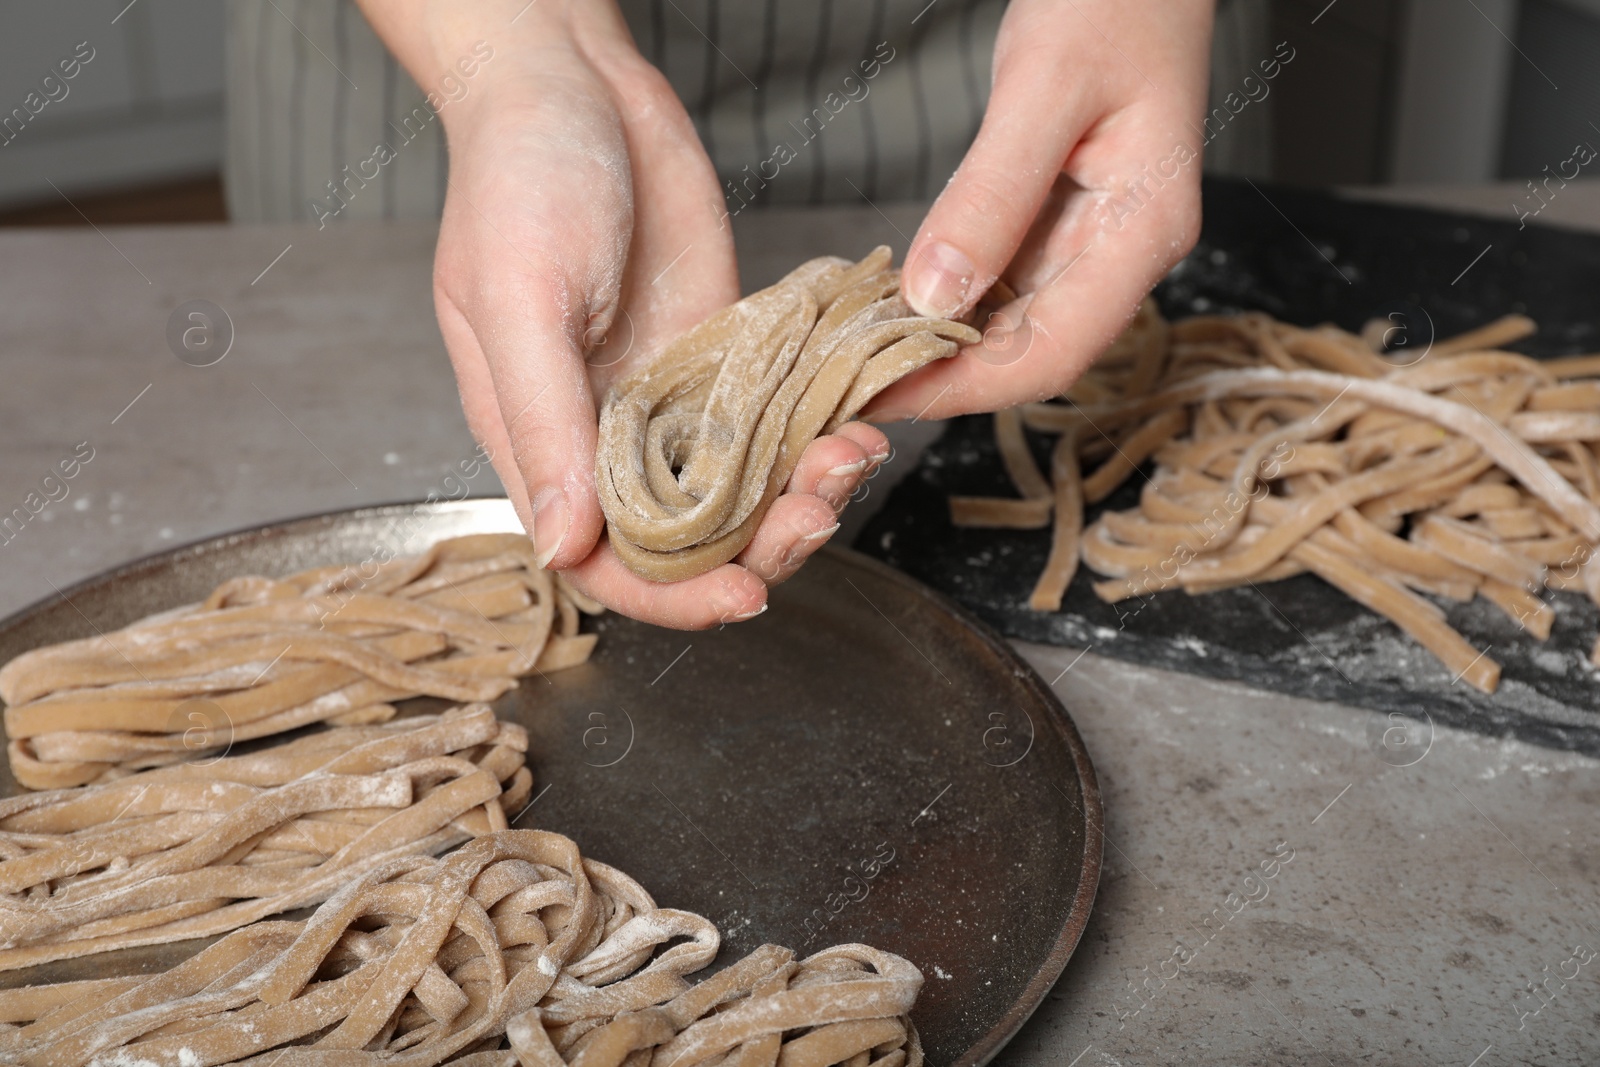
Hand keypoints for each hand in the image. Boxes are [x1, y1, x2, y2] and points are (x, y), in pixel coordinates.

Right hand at [358, 0, 886, 628]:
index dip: (673, 597)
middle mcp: (610, 435)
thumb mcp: (517, 300)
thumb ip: (543, 424)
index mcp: (542, 442)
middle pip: (689, 541)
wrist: (574, 83)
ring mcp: (673, 397)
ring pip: (745, 488)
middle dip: (760, 546)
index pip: (606, 562)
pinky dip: (816, 433)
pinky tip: (855, 423)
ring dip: (801, 493)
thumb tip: (564, 546)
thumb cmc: (517, 179)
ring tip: (850, 457)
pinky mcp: (724, 354)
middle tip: (818, 508)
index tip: (744, 595)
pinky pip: (776, 419)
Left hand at [864, 0, 1211, 420]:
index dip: (963, 388)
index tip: (879, 400)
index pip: (1052, 353)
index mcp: (1144, 232)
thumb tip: (933, 296)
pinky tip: (888, 300)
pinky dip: (944, 297)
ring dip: (936, 346)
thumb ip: (990, 195)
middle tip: (846, 389)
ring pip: (1010, 325)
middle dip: (941, 378)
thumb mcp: (1042, 86)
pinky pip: (1000, 281)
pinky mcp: (1062, 219)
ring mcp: (1094, 239)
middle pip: (1029, 353)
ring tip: (854, 355)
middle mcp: (1124, 252)